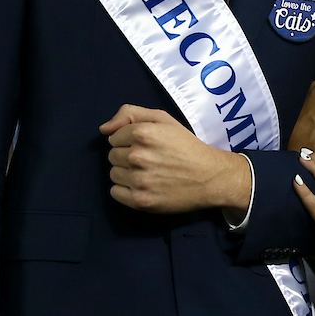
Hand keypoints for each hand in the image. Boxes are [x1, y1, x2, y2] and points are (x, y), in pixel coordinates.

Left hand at [99, 105, 251, 213]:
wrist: (210, 177)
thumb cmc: (186, 146)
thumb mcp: (163, 120)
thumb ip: (131, 114)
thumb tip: (104, 129)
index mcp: (143, 133)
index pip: (114, 137)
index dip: (128, 140)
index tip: (146, 145)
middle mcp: (138, 156)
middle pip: (112, 156)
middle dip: (126, 156)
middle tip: (148, 160)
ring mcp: (139, 180)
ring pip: (113, 174)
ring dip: (126, 173)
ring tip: (147, 173)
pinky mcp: (140, 201)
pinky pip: (115, 193)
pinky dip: (125, 190)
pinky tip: (143, 186)